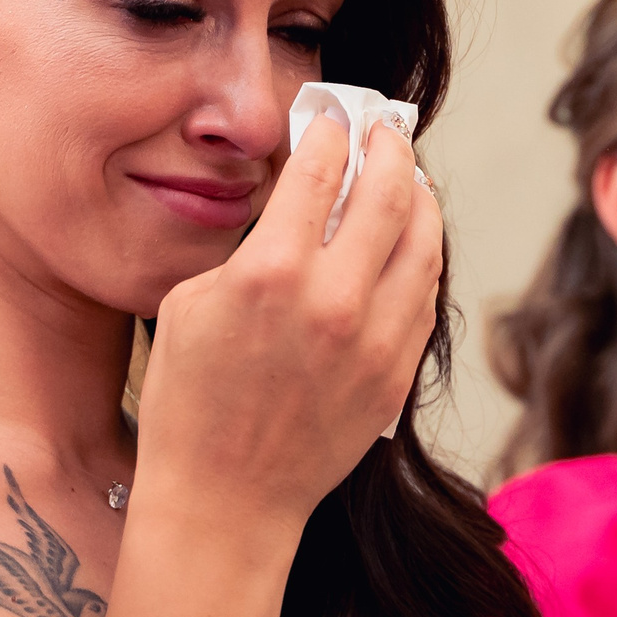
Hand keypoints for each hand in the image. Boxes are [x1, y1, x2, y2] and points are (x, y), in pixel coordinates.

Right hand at [133, 115, 440, 541]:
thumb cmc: (190, 402)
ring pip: (424, 240)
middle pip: (389, 191)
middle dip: (390, 148)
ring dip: (420, 197)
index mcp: (270, 271)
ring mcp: (374, 338)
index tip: (334, 118)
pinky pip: (426, 293)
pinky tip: (411, 243)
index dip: (333, 131)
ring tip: (410, 179)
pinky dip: (423, 255)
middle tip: (385, 133)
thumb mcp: (191, 302)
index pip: (322, 169)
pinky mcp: (396, 373)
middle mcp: (333, 299)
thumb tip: (293, 205)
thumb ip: (248, 246)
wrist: (224, 499)